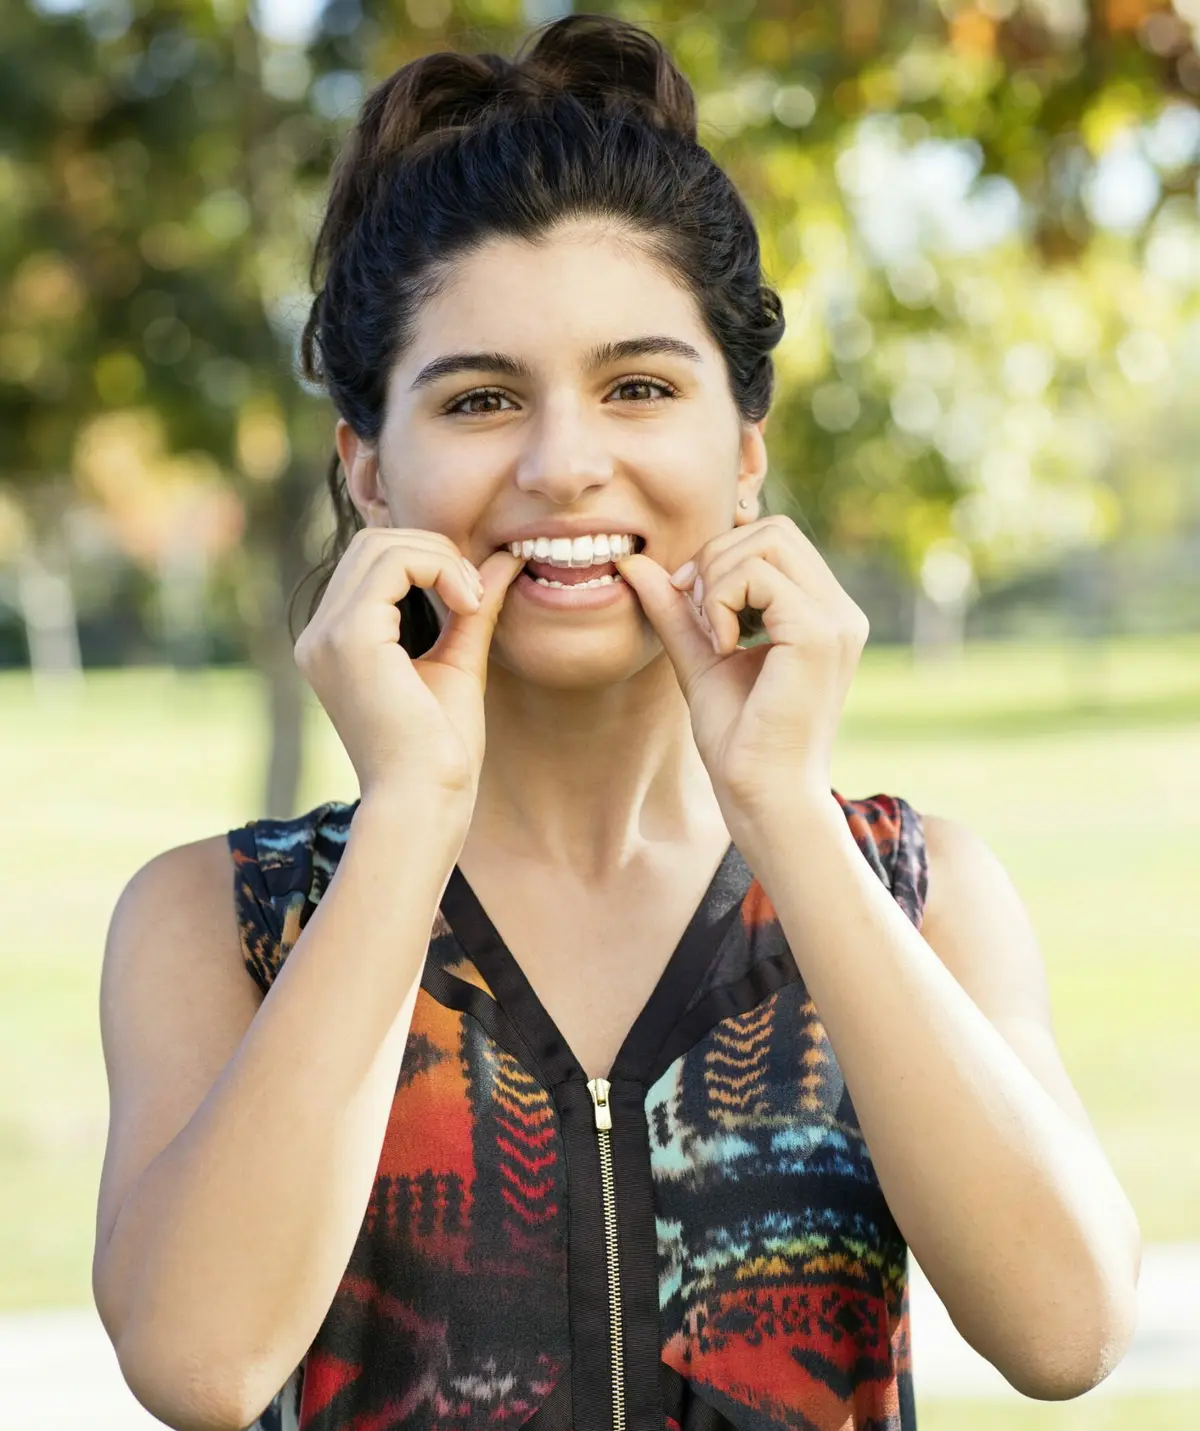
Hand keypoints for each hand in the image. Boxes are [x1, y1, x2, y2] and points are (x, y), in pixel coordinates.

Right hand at [294, 527, 524, 809]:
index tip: (472, 598)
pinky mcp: (349, 638)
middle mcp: (318, 635)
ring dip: (440, 558)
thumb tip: (505, 558)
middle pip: (372, 541)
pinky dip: (439, 568)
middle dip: (434, 550)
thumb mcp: (459, 662)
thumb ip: (472, 607)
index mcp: (334, 642)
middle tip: (475, 593)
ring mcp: (327, 634)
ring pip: (381, 543)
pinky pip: (393, 563)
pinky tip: (466, 605)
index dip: (428, 559)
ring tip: (472, 601)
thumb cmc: (440, 750)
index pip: (372, 561)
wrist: (425, 801)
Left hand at [614, 514, 868, 817]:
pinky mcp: (818, 635)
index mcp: (822, 612)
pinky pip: (758, 576)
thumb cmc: (738, 738)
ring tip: (713, 635)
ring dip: (719, 580)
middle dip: (717, 559)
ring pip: (767, 542)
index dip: (722, 556)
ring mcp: (836, 620)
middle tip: (698, 614)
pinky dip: (723, 602)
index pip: (774, 538)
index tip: (691, 604)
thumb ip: (675, 608)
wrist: (763, 794)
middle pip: (773, 529)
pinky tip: (723, 648)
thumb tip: (634, 561)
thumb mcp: (699, 656)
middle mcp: (840, 610)